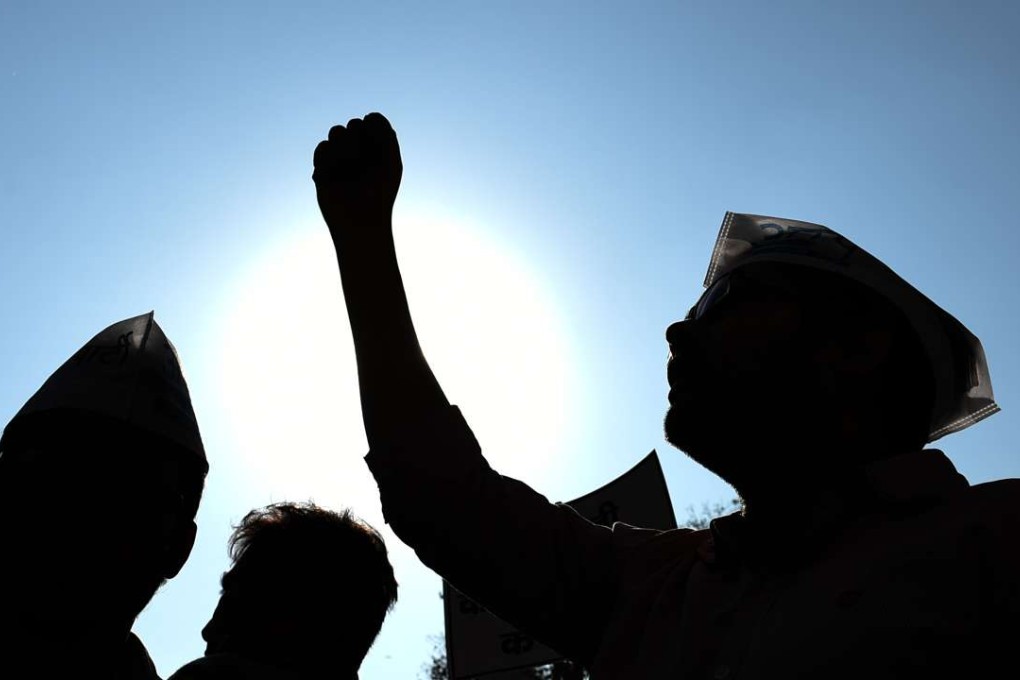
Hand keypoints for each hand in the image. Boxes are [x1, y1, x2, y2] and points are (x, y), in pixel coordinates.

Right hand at [313, 112, 402, 240]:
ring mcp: (341, 158)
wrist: (359, 220)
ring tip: (348, 170)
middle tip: (364, 164)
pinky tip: (334, 175)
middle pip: (354, 123)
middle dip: (359, 140)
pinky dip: (328, 159)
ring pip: (336, 131)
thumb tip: (369, 116)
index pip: (373, 121)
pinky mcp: (323, 166)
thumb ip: (386, 135)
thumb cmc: (380, 194)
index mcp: (379, 148)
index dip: (374, 130)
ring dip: (344, 148)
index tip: (378, 149)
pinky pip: (322, 146)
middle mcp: (360, 151)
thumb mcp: (391, 163)